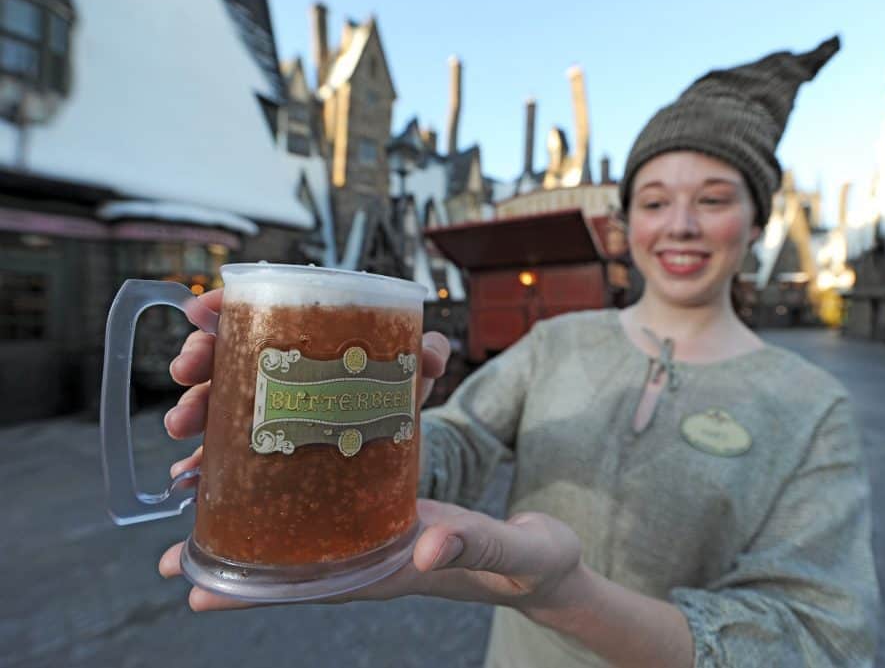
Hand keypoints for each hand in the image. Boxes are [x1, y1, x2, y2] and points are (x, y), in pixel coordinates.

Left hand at [159, 499, 583, 612]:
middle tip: (170, 547)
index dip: (250, 588)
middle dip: (233, 552)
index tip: (189, 587)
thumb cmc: (529, 564)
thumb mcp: (509, 551)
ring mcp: (384, 532)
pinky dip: (303, 489)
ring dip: (257, 516)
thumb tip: (428, 548)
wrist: (544, 561)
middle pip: (291, 558)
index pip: (310, 583)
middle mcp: (376, 552)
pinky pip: (339, 501)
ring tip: (204, 501)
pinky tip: (283, 466)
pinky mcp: (398, 510)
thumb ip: (474, 546)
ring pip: (306, 528)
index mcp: (394, 566)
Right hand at [163, 288, 451, 468]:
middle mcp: (278, 367)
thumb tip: (431, 355)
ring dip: (191, 409)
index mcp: (305, 333)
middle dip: (198, 357)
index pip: (255, 309)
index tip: (199, 310)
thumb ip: (426, 352)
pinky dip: (202, 466)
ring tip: (182, 425)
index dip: (223, 306)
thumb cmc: (399, 388)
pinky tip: (189, 478)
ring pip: (215, 402)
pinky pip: (225, 457)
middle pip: (224, 353)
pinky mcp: (267, 451)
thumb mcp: (412, 367)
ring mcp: (268, 409)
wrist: (401, 443)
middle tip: (187, 370)